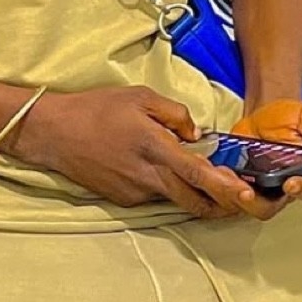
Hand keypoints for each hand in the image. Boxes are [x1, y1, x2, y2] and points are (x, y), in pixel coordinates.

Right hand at [11, 87, 258, 219]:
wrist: (53, 133)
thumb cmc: (96, 109)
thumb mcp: (140, 96)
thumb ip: (175, 114)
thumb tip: (197, 133)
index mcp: (155, 149)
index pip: (199, 175)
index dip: (227, 189)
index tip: (248, 196)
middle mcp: (148, 177)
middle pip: (195, 201)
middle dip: (222, 205)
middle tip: (241, 198)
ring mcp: (135, 192)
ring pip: (176, 200)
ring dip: (196, 196)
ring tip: (211, 184)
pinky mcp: (123, 200)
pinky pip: (155, 196)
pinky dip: (167, 188)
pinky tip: (162, 172)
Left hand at [228, 98, 301, 217]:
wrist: (266, 114)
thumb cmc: (292, 118)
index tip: (292, 184)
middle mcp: (285, 187)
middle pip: (274, 208)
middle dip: (259, 203)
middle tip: (249, 192)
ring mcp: (261, 188)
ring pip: (248, 205)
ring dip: (236, 196)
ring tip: (228, 179)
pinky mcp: (239, 182)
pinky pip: (228, 193)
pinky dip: (220, 185)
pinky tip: (217, 170)